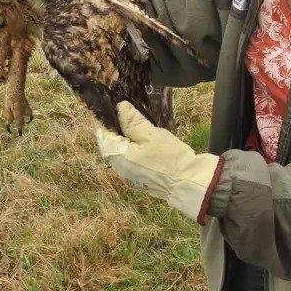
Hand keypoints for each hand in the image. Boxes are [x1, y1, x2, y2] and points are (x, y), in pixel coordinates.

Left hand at [95, 101, 220, 220]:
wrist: (188, 183)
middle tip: (132, 114)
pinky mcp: (140, 179)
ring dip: (128, 138)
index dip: (109, 119)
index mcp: (117, 156)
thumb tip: (120, 107)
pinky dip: (136, 149)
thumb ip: (132, 121)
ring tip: (141, 125)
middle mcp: (119, 168)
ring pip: (123, 151)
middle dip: (119, 128)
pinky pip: (132, 160)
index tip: (119, 107)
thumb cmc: (169, 157)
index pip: (103, 134)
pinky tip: (147, 142)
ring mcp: (130, 176)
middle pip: (112, 143)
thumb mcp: (150, 134)